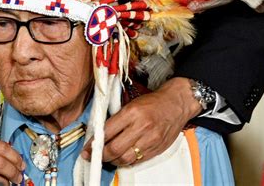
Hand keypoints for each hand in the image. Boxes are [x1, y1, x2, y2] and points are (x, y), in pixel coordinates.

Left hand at [81, 77, 201, 165]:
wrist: (176, 104)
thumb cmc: (153, 102)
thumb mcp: (132, 103)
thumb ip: (118, 118)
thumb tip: (101, 133)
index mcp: (132, 112)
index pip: (108, 131)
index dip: (95, 142)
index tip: (88, 147)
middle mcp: (141, 127)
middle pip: (115, 148)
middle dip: (101, 155)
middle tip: (93, 156)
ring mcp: (150, 140)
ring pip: (126, 158)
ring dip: (113, 161)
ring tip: (107, 158)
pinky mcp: (157, 149)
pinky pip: (138, 161)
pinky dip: (127, 162)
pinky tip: (121, 158)